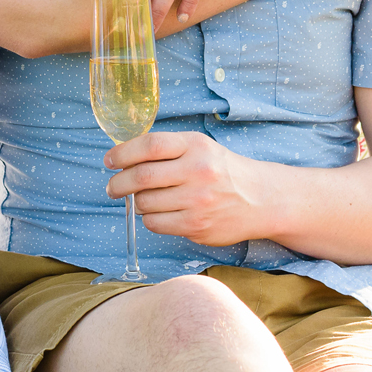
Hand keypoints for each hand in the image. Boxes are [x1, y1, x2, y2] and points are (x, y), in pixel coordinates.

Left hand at [105, 131, 270, 246]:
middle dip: (118, 183)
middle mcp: (198, 171)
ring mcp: (198, 201)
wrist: (261, 199)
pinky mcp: (197, 226)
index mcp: (196, 146)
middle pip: (141, 177)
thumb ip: (166, 150)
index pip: (149, 145)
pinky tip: (160, 212)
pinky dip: (150, 219)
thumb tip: (122, 159)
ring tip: (145, 199)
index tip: (110, 161)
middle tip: (112, 187)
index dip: (122, 153)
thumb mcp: (200, 148)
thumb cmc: (222, 171)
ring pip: (145, 203)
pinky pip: (155, 224)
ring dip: (137, 202)